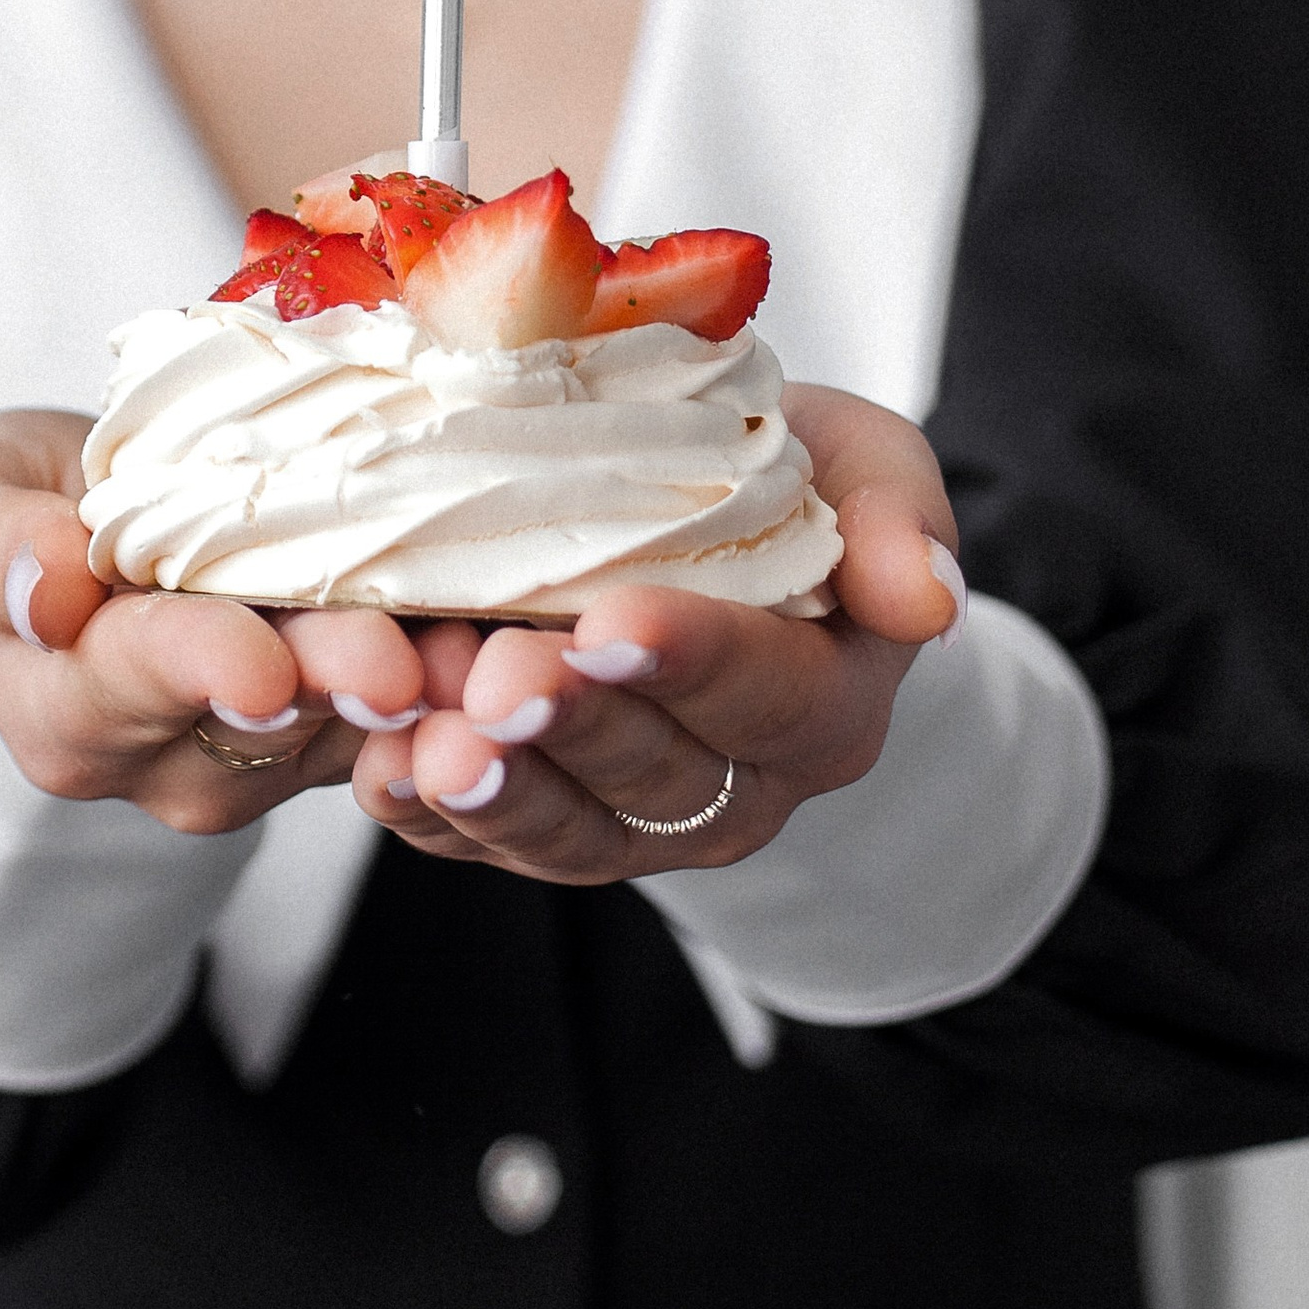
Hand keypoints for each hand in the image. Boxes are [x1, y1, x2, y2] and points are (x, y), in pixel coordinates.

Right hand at [0, 409, 443, 832]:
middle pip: (258, 726)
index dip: (195, 669)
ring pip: (347, 723)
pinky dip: (458, 669)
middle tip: (396, 666)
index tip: (257, 665)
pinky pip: (406, 705)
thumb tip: (47, 582)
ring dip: (421, 691)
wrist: (65, 546)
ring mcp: (265, 745)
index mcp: (58, 706)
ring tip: (478, 654)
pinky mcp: (343, 717)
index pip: (126, 688)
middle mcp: (165, 752)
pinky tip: (514, 634)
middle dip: (330, 685)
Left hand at [344, 385, 959, 880]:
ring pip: (569, 834)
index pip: (766, 693)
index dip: (689, 659)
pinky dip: (429, 819)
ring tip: (428, 746)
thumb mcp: (865, 464)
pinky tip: (379, 770)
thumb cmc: (789, 479)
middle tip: (497, 680)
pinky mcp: (549, 826)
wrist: (707, 516)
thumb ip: (897, 517)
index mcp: (827, 701)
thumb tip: (929, 597)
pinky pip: (488, 844)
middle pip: (657, 775)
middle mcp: (740, 786)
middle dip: (571, 730)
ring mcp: (639, 821)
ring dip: (495, 795)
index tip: (609, 621)